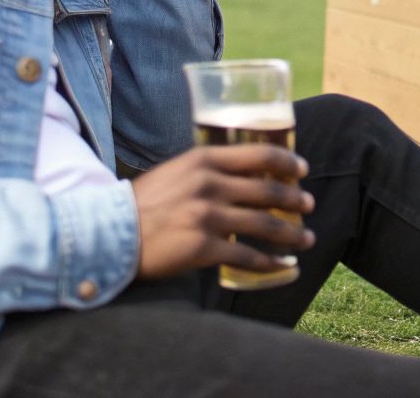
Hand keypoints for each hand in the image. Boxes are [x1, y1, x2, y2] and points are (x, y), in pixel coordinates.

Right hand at [130, 144, 315, 279]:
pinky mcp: (203, 248)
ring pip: (264, 224)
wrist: (111, 234)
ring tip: (307, 239)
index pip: (259, 155)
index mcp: (203, 160)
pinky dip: (270, 262)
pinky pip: (247, 256)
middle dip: (296, 200)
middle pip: (268, 191)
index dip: (288, 163)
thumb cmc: (143, 204)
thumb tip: (239, 174)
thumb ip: (205, 170)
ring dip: (292, 233)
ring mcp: (207, 216)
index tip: (302, 170)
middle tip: (308, 206)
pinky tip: (283, 265)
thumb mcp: (175, 172)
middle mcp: (209, 185)